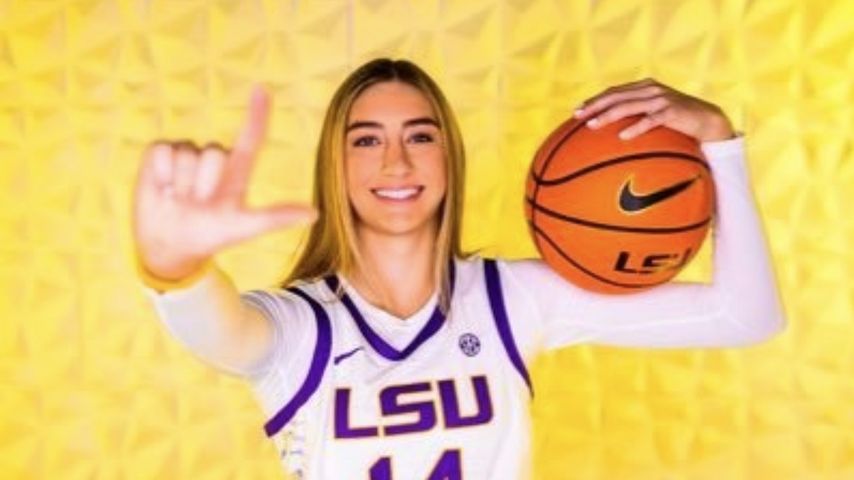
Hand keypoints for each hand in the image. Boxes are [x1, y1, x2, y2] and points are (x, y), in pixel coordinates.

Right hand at [133, 85, 317, 279]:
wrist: (170, 246)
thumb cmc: (211, 235)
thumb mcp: (244, 227)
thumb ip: (276, 217)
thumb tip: (315, 214)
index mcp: (236, 170)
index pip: (250, 137)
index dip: (257, 114)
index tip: (262, 89)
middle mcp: (212, 156)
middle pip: (214, 153)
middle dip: (204, 184)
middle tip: (199, 203)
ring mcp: (186, 152)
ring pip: (187, 154)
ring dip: (181, 184)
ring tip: (179, 198)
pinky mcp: (159, 153)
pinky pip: (161, 151)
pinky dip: (160, 175)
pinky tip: (162, 189)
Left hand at [573, 78, 734, 141]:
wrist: (708, 120)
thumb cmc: (677, 122)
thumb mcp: (654, 115)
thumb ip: (636, 118)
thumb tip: (611, 137)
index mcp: (644, 88)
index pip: (613, 92)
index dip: (594, 100)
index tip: (576, 111)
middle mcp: (650, 89)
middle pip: (616, 96)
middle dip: (594, 106)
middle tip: (577, 116)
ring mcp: (661, 99)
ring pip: (628, 106)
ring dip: (608, 115)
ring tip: (592, 125)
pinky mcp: (672, 111)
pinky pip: (650, 120)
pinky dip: (636, 127)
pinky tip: (622, 136)